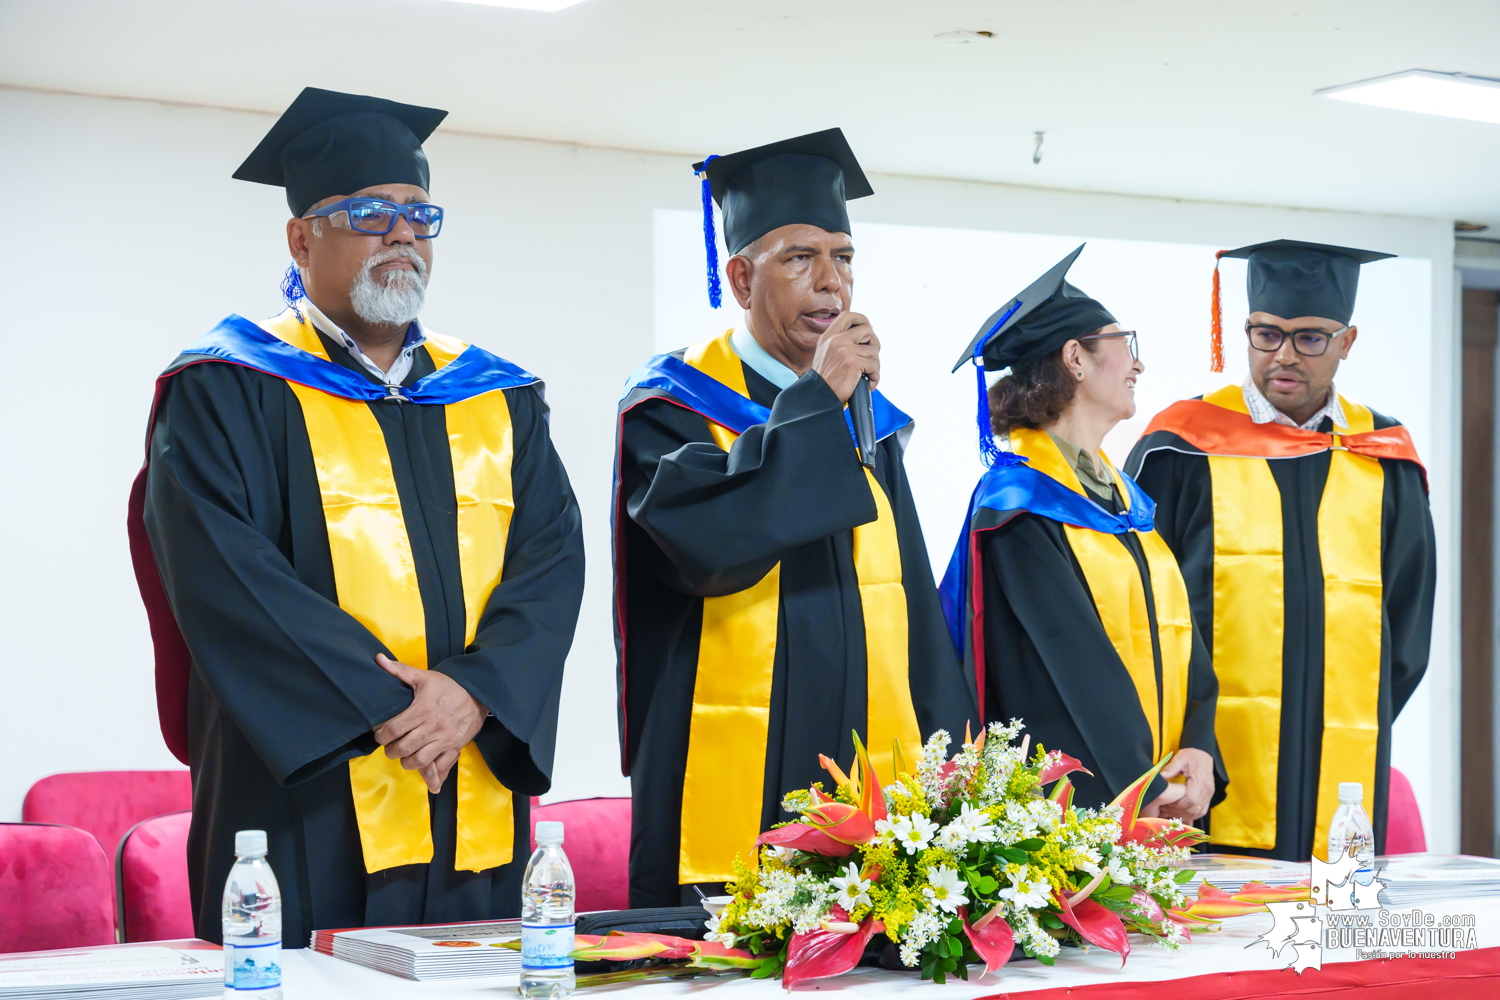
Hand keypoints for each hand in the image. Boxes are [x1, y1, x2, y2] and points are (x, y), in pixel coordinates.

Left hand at [371, 654, 486, 793]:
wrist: (478, 693)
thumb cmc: (448, 686)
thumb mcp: (424, 676)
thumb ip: (399, 670)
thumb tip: (378, 659)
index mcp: (422, 709)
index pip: (394, 729)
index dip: (382, 735)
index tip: (379, 734)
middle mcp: (433, 727)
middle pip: (404, 748)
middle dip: (391, 750)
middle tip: (389, 746)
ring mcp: (445, 739)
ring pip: (420, 761)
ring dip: (407, 762)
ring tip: (404, 756)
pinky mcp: (455, 747)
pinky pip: (442, 766)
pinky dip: (432, 773)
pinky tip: (425, 772)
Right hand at [811, 312, 878, 401]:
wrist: (820, 397)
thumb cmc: (826, 379)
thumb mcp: (826, 354)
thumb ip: (840, 342)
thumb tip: (866, 332)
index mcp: (828, 337)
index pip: (848, 315)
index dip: (862, 319)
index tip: (867, 329)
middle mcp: (836, 340)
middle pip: (867, 329)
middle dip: (874, 343)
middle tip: (871, 356)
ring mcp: (844, 350)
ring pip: (874, 350)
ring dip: (875, 365)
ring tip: (868, 374)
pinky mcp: (853, 362)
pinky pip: (874, 365)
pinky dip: (875, 377)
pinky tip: (869, 383)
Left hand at [1143, 748, 1214, 821]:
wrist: (1203, 754)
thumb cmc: (1191, 756)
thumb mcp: (1180, 758)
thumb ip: (1171, 767)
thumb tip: (1161, 776)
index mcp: (1200, 782)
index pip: (1190, 800)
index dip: (1178, 805)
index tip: (1166, 804)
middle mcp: (1207, 790)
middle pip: (1194, 809)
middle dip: (1178, 812)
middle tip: (1165, 810)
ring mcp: (1209, 794)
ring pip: (1198, 812)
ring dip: (1185, 815)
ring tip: (1171, 812)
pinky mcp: (1208, 796)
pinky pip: (1202, 811)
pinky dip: (1192, 815)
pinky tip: (1181, 814)